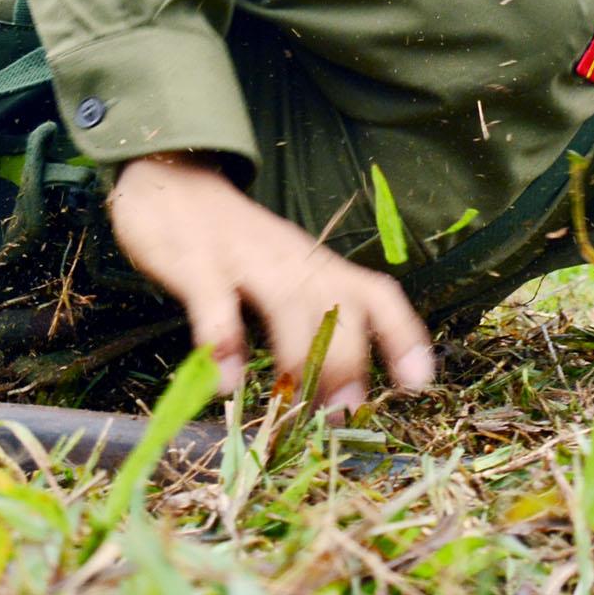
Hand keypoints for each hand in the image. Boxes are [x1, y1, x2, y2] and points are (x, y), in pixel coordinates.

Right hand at [106, 152, 435, 414]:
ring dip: (298, 354)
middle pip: (335, 304)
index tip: (419, 383)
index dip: (403, 337)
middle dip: (347, 360)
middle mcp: (293, 261)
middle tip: (344, 414)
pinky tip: (226, 382)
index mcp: (320, 266)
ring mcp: (245, 258)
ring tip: (298, 405)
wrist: (174, 180)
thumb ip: (310, 328)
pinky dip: (222, 341)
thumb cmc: (239, 245)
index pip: (378, 295)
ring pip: (286, 301)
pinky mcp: (197, 262)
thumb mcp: (287, 276)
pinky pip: (214, 301)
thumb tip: (336, 397)